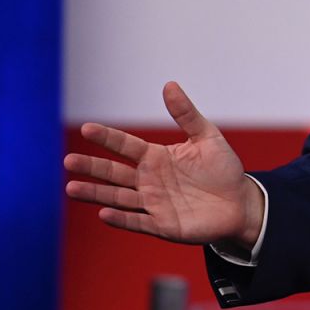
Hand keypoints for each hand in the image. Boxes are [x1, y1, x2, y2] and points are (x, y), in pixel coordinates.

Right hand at [64, 81, 264, 248]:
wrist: (241, 203)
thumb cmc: (223, 169)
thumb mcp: (207, 137)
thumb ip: (186, 114)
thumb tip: (169, 85)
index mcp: (156, 157)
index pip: (126, 146)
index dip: (107, 138)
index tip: (87, 128)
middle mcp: (149, 180)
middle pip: (114, 173)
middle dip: (92, 167)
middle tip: (68, 161)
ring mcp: (153, 203)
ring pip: (118, 197)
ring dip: (96, 193)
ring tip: (72, 187)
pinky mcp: (163, 225)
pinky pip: (137, 221)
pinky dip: (121, 218)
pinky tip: (103, 213)